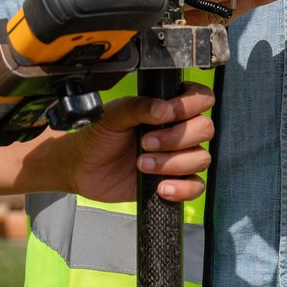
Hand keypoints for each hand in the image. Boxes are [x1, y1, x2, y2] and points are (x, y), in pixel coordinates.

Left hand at [30, 84, 215, 202]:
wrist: (81, 167)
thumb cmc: (96, 136)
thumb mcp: (111, 116)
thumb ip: (137, 107)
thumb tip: (164, 108)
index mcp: (165, 106)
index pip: (200, 97)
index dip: (191, 105)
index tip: (166, 114)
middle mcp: (176, 129)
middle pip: (205, 129)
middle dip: (176, 138)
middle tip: (146, 142)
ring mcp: (176, 156)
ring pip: (201, 158)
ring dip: (173, 163)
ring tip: (142, 164)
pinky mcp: (173, 181)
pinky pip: (196, 186)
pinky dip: (182, 188)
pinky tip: (161, 187)